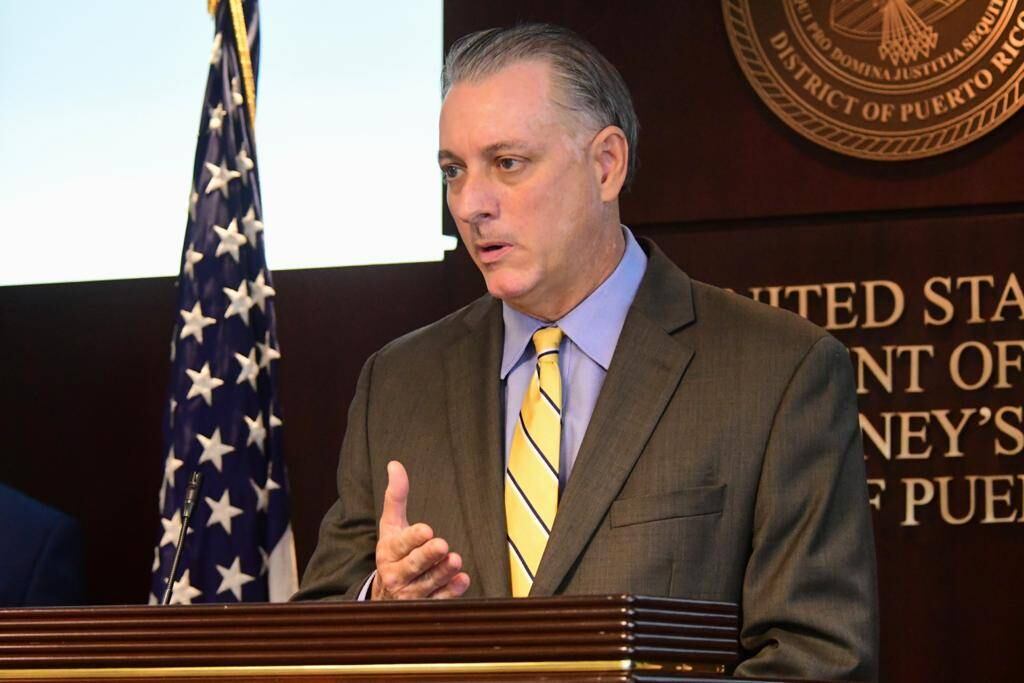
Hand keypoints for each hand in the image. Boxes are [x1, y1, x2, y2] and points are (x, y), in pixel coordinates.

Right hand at [371, 460, 470, 599]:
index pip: (400, 544)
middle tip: (442, 545)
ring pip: (428, 584)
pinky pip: (439, 601)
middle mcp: (396, 575)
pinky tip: (462, 580)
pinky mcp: (424, 608)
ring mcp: (410, 594)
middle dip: (428, 556)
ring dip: (443, 573)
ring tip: (456, 560)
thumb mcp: (391, 526)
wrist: (384, 597)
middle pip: (413, 566)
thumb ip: (396, 497)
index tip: (426, 530)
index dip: (413, 538)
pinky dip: (451, 592)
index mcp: (388, 552)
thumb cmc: (393, 553)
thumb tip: (395, 465)